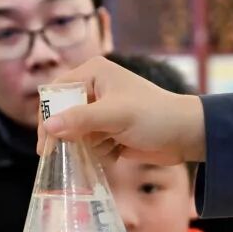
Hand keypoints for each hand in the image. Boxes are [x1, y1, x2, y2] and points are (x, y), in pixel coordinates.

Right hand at [36, 56, 206, 165]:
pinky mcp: (110, 131)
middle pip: (63, 114)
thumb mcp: (115, 116)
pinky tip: (116, 154)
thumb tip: (48, 127)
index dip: (48, 116)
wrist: (186, 135)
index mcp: (93, 73)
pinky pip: (91, 145)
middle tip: (59, 158)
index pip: (57, 92)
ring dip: (87, 147)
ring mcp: (102, 111)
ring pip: (76, 133)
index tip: (46, 143)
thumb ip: (80, 120)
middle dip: (67, 136)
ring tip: (106, 148)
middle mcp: (95, 89)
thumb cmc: (154, 116)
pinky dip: (99, 153)